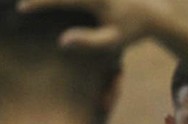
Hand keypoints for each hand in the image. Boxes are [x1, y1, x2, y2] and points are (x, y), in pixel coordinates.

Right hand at [18, 0, 171, 48]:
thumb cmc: (130, 30)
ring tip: (31, 2)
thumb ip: (89, 42)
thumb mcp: (113, 41)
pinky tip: (53, 4)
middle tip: (20, 2)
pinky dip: (64, 0)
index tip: (22, 8)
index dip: (40, 3)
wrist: (152, 13)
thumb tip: (62, 41)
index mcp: (97, 0)